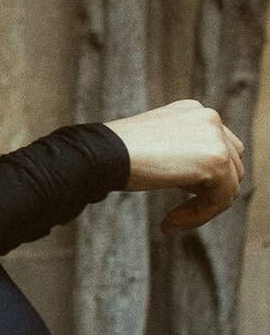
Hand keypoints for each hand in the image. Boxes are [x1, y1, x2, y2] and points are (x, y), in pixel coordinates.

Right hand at [105, 100, 244, 233]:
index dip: (203, 180)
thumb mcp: (155, 146)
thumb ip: (181, 153)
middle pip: (231, 166)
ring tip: (171, 221)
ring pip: (229, 185)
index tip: (175, 201)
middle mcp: (209, 118)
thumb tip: (200, 180)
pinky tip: (169, 222)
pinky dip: (198, 216)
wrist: (102, 154)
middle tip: (175, 215)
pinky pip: (221, 199)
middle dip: (207, 194)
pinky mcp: (216, 160)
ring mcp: (215, 137)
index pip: (218, 148)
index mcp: (193, 112)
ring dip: (202, 209)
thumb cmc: (114, 155)